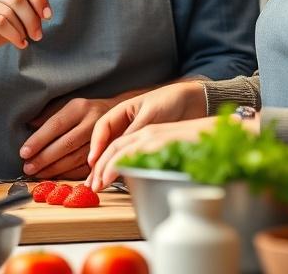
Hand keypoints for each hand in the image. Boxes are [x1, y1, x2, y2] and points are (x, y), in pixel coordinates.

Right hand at [0, 0, 50, 64]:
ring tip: (26, 39)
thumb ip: (25, 5)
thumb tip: (46, 12)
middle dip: (32, 19)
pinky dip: (14, 35)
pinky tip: (19, 43)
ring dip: (23, 29)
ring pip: (9, 11)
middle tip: (38, 35)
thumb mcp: (11, 11)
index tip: (48, 16)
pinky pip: (0, 23)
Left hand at [19, 97, 116, 178]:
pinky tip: (55, 177)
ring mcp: (102, 140)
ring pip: (76, 158)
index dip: (39, 140)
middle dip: (44, 158)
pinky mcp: (106, 154)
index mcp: (80, 107)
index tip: (24, 152)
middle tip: (28, 168)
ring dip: (54, 169)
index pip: (56, 124)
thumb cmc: (84, 111)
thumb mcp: (68, 105)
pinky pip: (85, 168)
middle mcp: (93, 122)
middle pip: (66, 143)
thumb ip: (48, 115)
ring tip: (37, 174)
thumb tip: (27, 125)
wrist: (116, 114)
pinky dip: (68, 174)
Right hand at [85, 82, 206, 189]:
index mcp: (123, 111)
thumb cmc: (171, 100)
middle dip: (98, 163)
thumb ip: (135, 129)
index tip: (94, 160)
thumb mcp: (150, 113)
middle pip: (106, 144)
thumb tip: (122, 149)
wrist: (194, 102)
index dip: (96, 144)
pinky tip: (120, 181)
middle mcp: (125, 124)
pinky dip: (123, 169)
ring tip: (100, 186)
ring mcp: (135, 136)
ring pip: (116, 153)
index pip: (102, 127)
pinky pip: (130, 158)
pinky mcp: (146, 146)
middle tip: (94, 182)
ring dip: (107, 169)